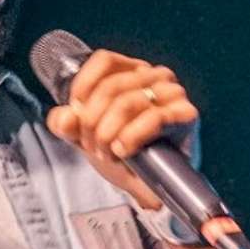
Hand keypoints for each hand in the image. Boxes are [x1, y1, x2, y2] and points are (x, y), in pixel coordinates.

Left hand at [45, 49, 198, 211]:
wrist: (150, 187)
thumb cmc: (124, 154)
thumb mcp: (86, 137)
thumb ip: (68, 124)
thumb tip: (63, 118)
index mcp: (132, 71)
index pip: (105, 61)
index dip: (84, 86)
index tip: (75, 112)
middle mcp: (155, 76)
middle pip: (111, 86)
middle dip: (92, 122)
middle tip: (91, 146)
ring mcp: (173, 94)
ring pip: (128, 102)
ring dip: (108, 133)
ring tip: (107, 153)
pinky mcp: (186, 115)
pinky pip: (153, 118)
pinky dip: (131, 137)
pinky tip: (123, 150)